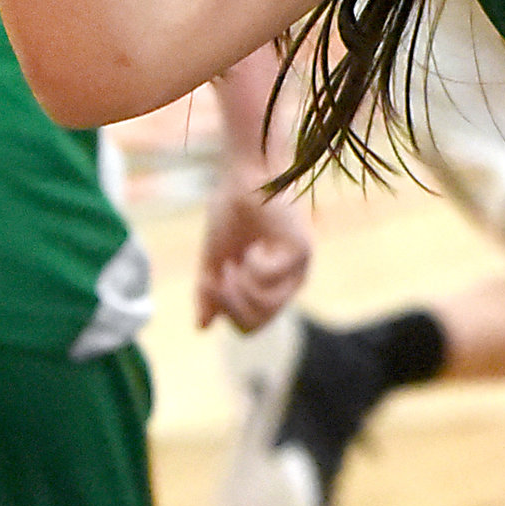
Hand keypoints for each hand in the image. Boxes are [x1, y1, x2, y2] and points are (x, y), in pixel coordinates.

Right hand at [197, 170, 311, 328]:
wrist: (242, 178)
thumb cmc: (230, 215)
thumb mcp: (213, 260)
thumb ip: (209, 293)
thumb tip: (202, 328)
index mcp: (271, 290)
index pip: (249, 327)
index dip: (223, 311)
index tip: (209, 282)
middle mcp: (289, 284)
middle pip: (255, 323)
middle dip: (228, 302)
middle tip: (218, 275)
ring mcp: (299, 269)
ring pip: (265, 306)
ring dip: (238, 286)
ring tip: (233, 261)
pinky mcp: (302, 251)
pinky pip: (269, 278)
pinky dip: (252, 264)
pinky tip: (254, 246)